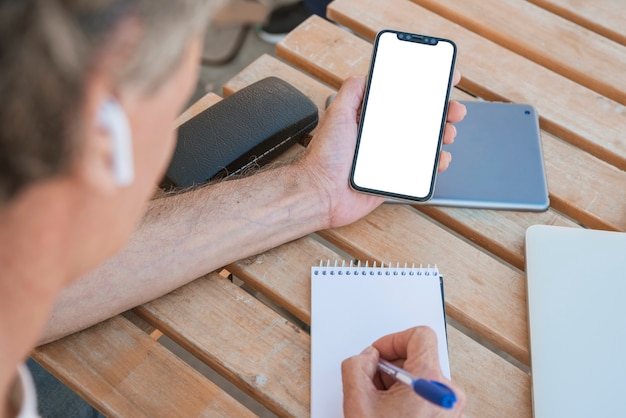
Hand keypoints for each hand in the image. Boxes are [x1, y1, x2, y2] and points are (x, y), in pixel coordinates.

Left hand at [296, 73, 465, 229]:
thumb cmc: (324, 156)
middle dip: (442, 111)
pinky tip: (441, 157)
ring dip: (442, 134)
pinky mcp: (394, 177)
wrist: (321, 193)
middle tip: (454, 110)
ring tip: (448, 132)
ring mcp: (390, 156)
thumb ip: (352, 92)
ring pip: (425, 142)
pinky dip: (435, 163)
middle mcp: (382, 135)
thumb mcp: (337, 114)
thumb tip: (367, 75)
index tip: (444, 77)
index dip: (424, 88)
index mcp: (371, 118)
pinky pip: (421, 169)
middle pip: (419, 119)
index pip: (402, 98)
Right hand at [341, 326, 465, 417]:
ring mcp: (453, 410)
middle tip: (373, 387)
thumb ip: (356, 365)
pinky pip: (430, 398)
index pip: (420, 335)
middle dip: (391, 369)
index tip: (378, 355)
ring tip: (383, 409)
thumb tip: (368, 358)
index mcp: (431, 381)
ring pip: (423, 381)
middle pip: (420, 359)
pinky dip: (409, 402)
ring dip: (398, 388)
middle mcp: (449, 394)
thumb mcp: (357, 401)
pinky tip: (394, 417)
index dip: (393, 340)